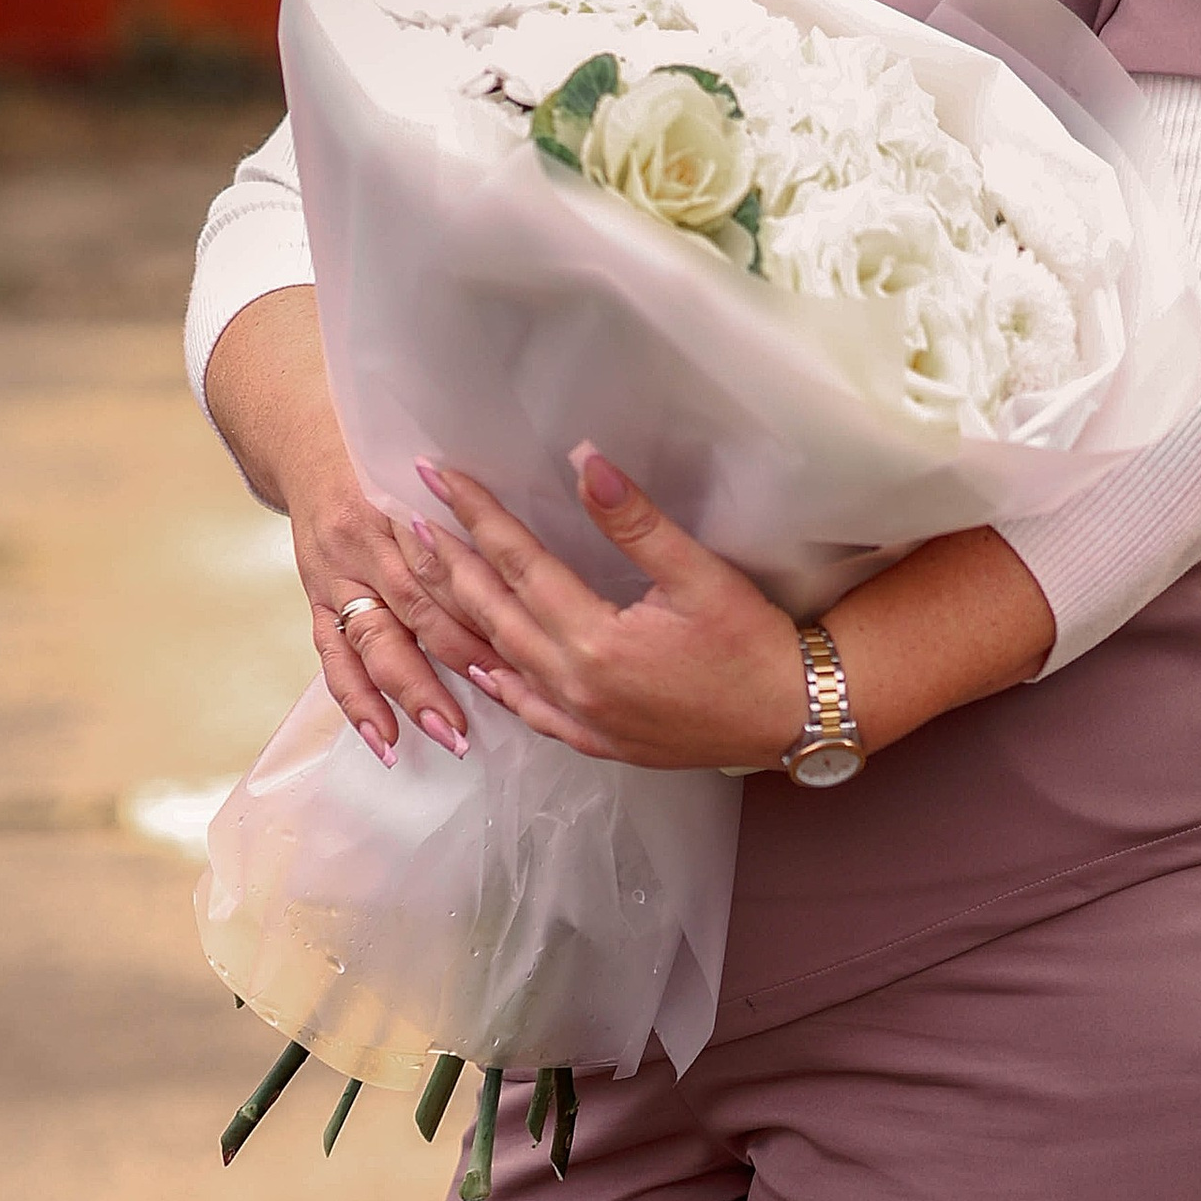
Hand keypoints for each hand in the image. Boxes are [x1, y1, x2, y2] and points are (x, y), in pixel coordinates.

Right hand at [198, 287, 498, 765]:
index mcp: (397, 507)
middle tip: (505, 697)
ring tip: (450, 735)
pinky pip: (333, 661)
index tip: (527, 643)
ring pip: (375, 644)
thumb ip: (480, 500)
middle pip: (415, 612)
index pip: (446, 567)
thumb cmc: (384, 449)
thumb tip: (570, 513)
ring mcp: (335, 578)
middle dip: (456, 662)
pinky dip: (357, 704)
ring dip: (412, 693)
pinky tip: (384, 742)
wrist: (308, 434)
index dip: (484, 606)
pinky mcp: (318, 601)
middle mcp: (363, 545)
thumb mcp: (429, 459)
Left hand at [405, 450, 806, 772]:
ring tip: (425, 578)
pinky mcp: (597, 740)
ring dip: (458, 617)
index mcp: (594, 639)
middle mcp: (573, 683)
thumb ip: (636, 521)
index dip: (477, 515)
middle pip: (492, 612)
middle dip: (448, 560)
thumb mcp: (700, 575)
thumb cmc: (753, 645)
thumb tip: (586, 460)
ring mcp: (581, 719)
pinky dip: (498, 684)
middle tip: (408, 518)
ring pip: (499, 661)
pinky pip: (530, 711)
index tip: (438, 477)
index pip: (518, 563)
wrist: (792, 718)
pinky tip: (479, 667)